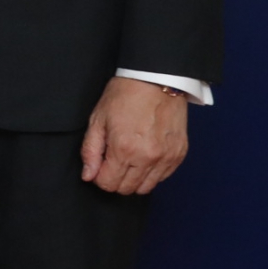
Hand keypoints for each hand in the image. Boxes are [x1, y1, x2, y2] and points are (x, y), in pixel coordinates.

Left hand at [80, 76, 189, 195]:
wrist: (157, 79)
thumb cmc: (125, 95)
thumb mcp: (98, 118)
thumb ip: (90, 150)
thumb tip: (88, 175)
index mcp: (124, 149)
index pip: (108, 184)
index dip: (99, 177)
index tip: (99, 166)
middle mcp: (147, 158)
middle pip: (126, 189)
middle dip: (115, 180)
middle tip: (112, 162)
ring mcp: (166, 158)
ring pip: (146, 188)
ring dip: (133, 179)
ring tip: (129, 160)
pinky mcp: (179, 155)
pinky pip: (163, 178)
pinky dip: (151, 173)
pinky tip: (144, 157)